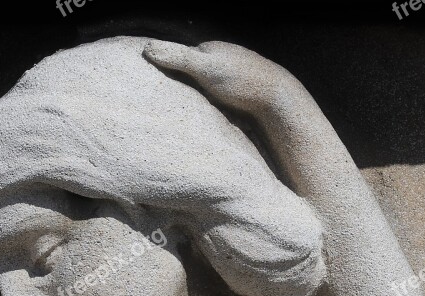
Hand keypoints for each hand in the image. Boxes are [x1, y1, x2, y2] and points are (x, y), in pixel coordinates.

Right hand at [143, 40, 288, 113]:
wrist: (278, 101)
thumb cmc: (242, 81)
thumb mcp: (205, 67)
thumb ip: (177, 58)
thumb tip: (146, 48)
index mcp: (212, 51)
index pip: (180, 57)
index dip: (165, 69)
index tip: (150, 84)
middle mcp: (222, 62)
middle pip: (193, 74)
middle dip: (181, 86)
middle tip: (165, 103)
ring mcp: (232, 80)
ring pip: (206, 90)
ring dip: (196, 101)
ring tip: (183, 114)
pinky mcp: (240, 98)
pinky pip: (218, 104)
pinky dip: (210, 110)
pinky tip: (206, 119)